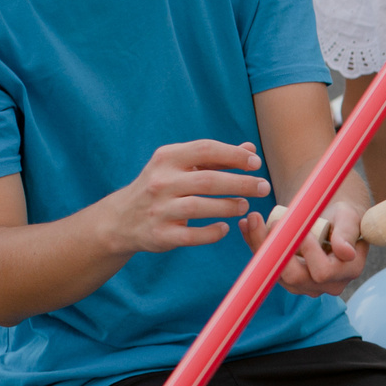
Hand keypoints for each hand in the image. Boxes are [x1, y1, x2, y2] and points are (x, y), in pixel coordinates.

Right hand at [97, 139, 271, 256]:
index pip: (204, 149)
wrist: (122, 219)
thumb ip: (214, 159)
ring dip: (228, 206)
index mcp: (166, 158)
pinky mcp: (160, 235)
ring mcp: (159, 209)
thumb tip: (250, 150)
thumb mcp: (180, 166)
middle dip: (240, 183)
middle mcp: (161, 182)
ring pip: (200, 207)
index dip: (233, 155)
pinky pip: (191, 235)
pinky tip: (225, 228)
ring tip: (245, 206)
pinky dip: (212, 233)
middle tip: (263, 187)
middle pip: (207, 180)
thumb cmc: (162, 187)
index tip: (256, 163)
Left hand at [242, 200, 365, 295]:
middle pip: (295, 277)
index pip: (324, 272)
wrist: (331, 221)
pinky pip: (267, 266)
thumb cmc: (343, 217)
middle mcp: (326, 284)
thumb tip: (346, 253)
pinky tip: (247, 226)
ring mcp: (305, 285)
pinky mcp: (287, 279)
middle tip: (273, 222)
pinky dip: (256, 245)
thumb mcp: (350, 218)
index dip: (309, 253)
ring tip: (253, 219)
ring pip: (276, 273)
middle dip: (279, 250)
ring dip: (261, 246)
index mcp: (347, 271)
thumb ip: (348, 233)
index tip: (302, 232)